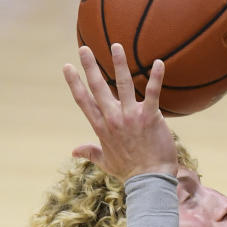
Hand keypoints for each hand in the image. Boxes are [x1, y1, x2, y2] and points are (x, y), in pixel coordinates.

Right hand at [62, 43, 177, 179]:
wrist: (149, 180)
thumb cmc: (130, 172)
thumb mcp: (105, 162)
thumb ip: (89, 152)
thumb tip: (74, 151)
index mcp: (101, 127)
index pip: (83, 101)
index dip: (74, 83)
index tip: (67, 67)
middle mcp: (113, 119)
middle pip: (97, 88)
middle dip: (90, 66)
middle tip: (84, 48)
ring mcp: (130, 117)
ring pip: (122, 85)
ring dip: (119, 64)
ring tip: (116, 45)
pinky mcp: (149, 117)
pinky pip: (152, 94)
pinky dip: (156, 78)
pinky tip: (159, 62)